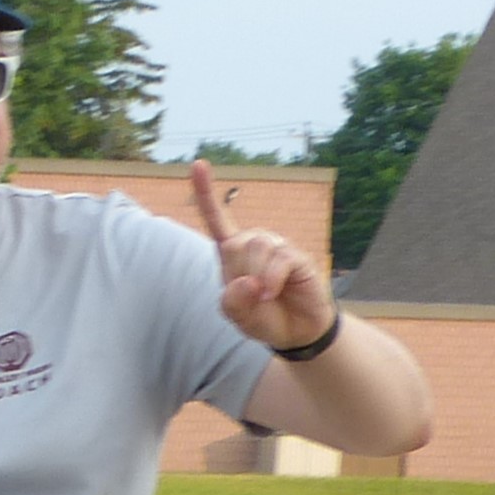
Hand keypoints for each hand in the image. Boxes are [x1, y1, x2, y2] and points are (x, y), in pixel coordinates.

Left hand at [187, 162, 330, 351]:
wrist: (296, 330)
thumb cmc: (263, 317)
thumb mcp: (236, 315)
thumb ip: (232, 301)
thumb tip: (248, 282)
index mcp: (233, 252)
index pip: (217, 219)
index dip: (206, 193)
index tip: (197, 164)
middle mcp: (254, 242)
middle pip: (234, 244)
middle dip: (238, 274)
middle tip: (251, 296)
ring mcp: (277, 247)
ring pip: (256, 249)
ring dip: (256, 279)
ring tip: (264, 296)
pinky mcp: (296, 256)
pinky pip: (279, 261)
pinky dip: (271, 281)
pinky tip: (272, 293)